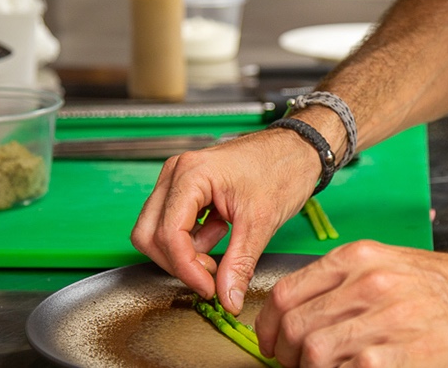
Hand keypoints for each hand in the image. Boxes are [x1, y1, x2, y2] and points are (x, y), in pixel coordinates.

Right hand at [131, 129, 318, 312]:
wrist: (298, 149)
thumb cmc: (283, 168)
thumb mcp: (261, 222)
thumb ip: (239, 264)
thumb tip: (227, 299)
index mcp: (191, 174)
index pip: (168, 234)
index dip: (186, 268)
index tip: (209, 288)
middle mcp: (176, 173)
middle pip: (150, 234)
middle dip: (179, 261)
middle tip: (213, 272)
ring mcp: (178, 179)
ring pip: (157, 230)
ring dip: (186, 250)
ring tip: (223, 241)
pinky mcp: (186, 187)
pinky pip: (171, 222)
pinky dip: (192, 238)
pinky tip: (220, 230)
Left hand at [255, 240, 447, 367]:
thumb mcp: (392, 264)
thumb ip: (347, 283)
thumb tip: (304, 315)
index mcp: (360, 258)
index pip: (287, 293)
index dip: (268, 326)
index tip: (270, 342)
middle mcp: (366, 286)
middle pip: (294, 328)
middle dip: (284, 355)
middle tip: (291, 365)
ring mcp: (381, 323)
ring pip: (312, 355)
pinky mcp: (394, 360)